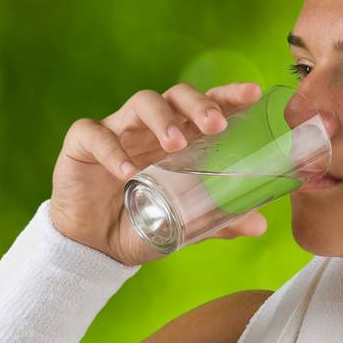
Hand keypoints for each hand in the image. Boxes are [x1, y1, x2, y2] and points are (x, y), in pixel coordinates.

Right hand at [50, 79, 268, 266]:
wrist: (95, 248)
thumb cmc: (142, 224)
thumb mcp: (183, 225)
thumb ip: (217, 220)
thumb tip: (259, 224)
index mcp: (179, 139)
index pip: (206, 107)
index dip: (228, 96)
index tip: (253, 94)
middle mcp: (150, 128)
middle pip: (176, 96)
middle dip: (198, 104)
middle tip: (215, 125)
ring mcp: (117, 131)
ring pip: (140, 103)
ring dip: (162, 119)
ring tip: (175, 145)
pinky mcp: (82, 143)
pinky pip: (96, 135)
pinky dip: (113, 151)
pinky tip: (128, 173)